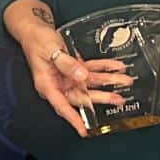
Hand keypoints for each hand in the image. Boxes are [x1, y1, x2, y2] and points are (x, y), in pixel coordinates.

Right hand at [18, 34, 132, 137]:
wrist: (35, 29)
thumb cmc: (37, 41)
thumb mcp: (51, 51)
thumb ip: (67, 64)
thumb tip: (82, 76)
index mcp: (48, 84)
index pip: (62, 106)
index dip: (74, 119)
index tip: (84, 130)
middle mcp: (59, 83)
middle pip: (82, 95)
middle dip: (101, 98)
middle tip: (118, 100)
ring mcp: (68, 76)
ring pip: (90, 82)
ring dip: (108, 81)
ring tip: (124, 81)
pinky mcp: (74, 67)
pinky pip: (91, 69)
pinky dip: (104, 67)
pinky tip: (117, 67)